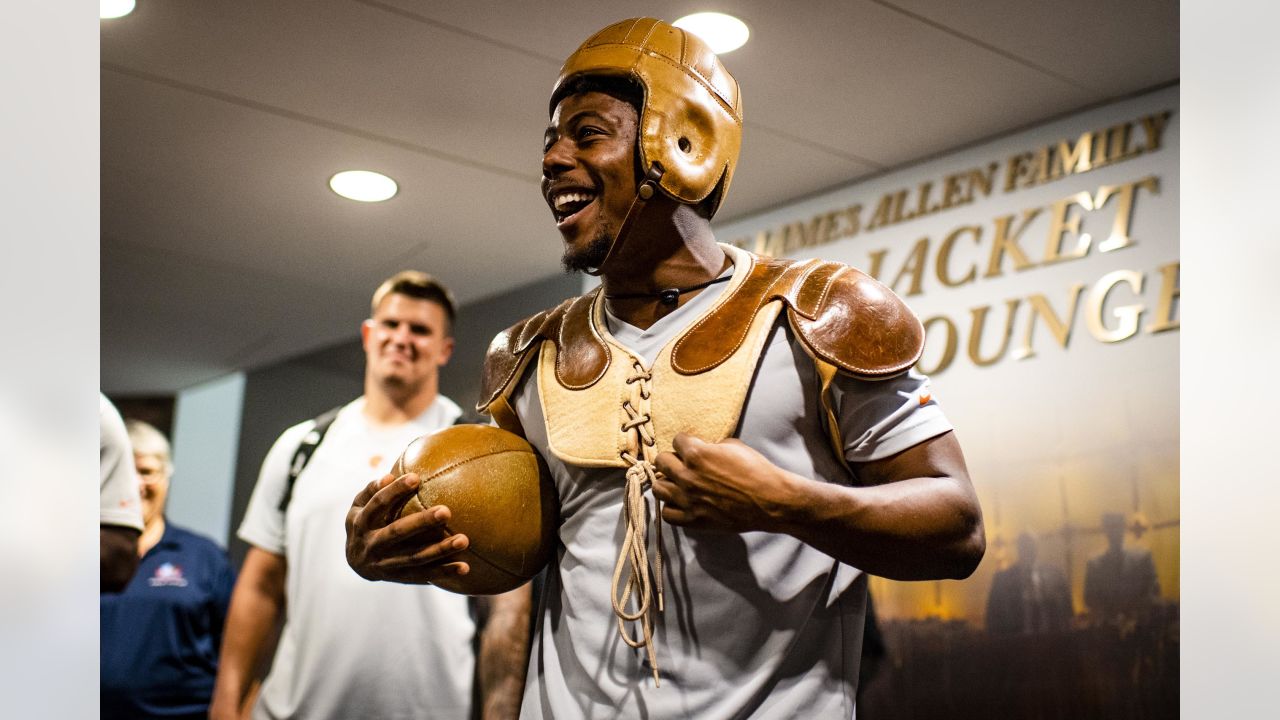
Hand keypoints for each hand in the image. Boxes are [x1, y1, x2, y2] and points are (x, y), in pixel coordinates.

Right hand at [345, 472, 471, 583]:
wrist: (356, 562)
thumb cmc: (364, 522)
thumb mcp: (359, 506)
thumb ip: (372, 490)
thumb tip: (390, 475)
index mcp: (360, 522)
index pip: (378, 504)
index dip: (394, 491)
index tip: (416, 478)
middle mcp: (371, 545)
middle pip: (397, 532)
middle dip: (422, 522)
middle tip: (446, 512)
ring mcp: (384, 564)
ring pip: (414, 558)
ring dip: (439, 550)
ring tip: (463, 540)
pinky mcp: (398, 578)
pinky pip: (423, 576)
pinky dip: (443, 573)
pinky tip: (464, 567)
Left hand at [652, 433, 796, 533]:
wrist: (770, 501)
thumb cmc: (756, 471)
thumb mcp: (734, 446)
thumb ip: (711, 446)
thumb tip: (702, 448)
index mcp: (697, 454)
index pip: (676, 441)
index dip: (685, 443)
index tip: (691, 448)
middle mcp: (687, 476)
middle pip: (661, 462)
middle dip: (671, 460)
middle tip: (681, 464)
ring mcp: (688, 500)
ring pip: (658, 488)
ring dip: (667, 483)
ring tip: (677, 484)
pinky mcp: (693, 520)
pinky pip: (667, 514)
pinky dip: (672, 508)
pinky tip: (682, 504)